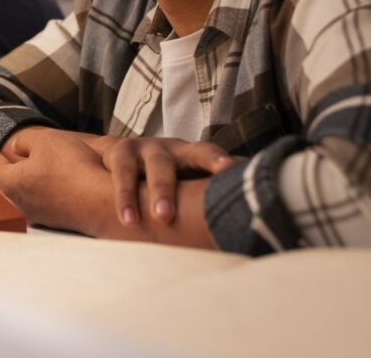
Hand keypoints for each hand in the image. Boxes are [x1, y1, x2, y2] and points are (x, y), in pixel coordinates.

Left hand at [0, 126, 111, 235]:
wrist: (102, 203)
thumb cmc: (73, 169)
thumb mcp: (46, 141)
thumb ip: (26, 141)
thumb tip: (16, 148)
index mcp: (13, 182)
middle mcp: (20, 202)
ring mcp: (37, 214)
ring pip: (11, 202)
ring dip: (3, 191)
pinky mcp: (54, 220)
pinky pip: (28, 207)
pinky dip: (21, 199)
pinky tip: (28, 197)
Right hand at [90, 136, 232, 226]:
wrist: (127, 153)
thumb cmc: (173, 177)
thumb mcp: (192, 179)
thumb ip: (211, 193)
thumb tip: (251, 218)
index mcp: (191, 154)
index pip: (206, 152)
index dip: (216, 159)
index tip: (228, 168)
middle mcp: (167, 149)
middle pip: (165, 166)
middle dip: (163, 190)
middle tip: (165, 216)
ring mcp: (141, 149)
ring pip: (134, 169)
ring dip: (133, 194)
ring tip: (132, 221)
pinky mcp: (120, 153)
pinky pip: (119, 176)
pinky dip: (121, 197)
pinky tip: (126, 219)